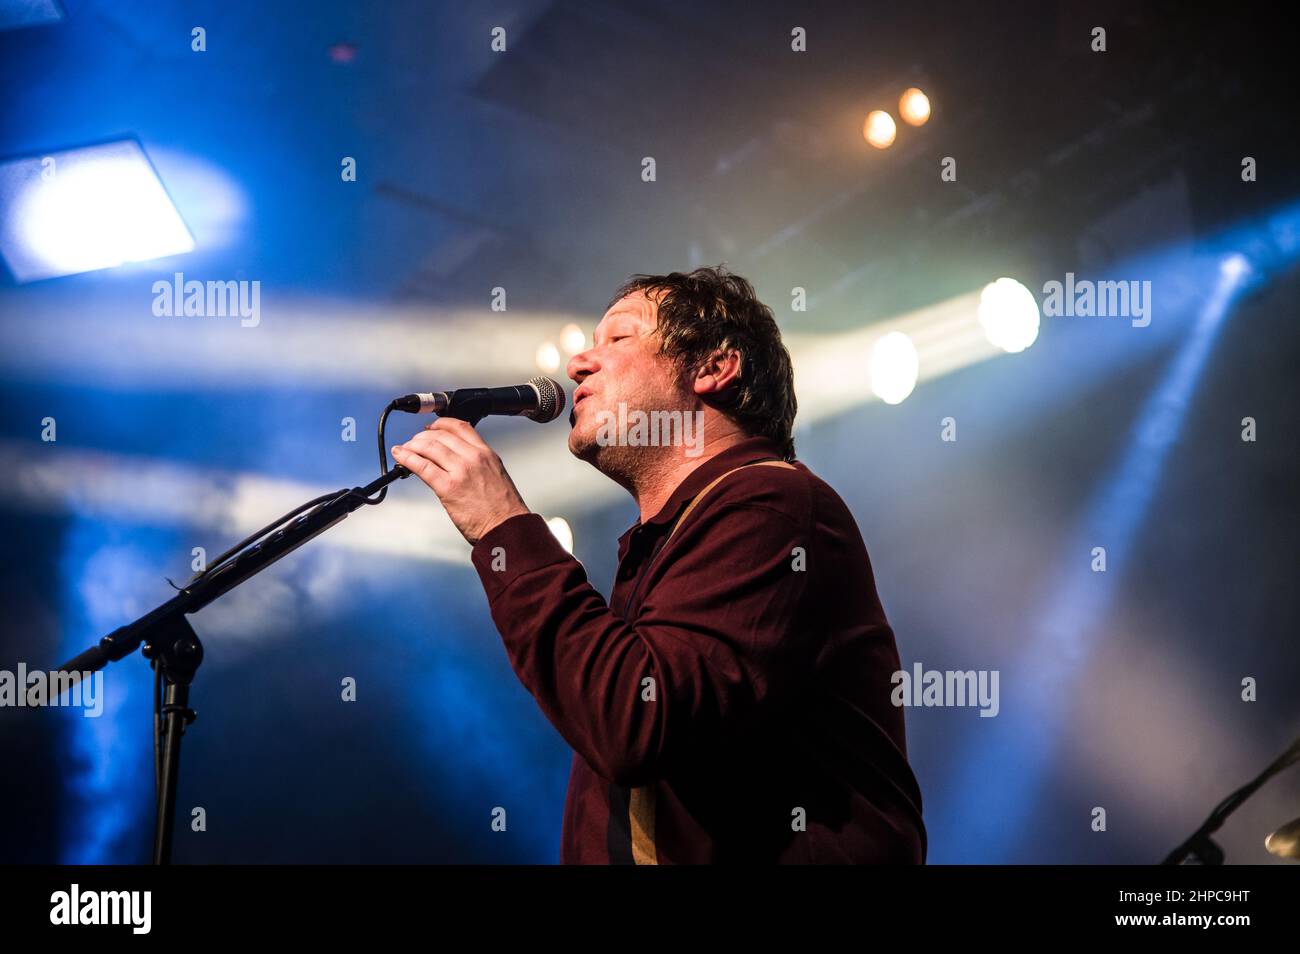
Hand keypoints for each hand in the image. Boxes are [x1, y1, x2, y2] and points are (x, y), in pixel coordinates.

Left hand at [391, 417, 529, 545]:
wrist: (506, 527)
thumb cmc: (502, 508)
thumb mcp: (495, 474)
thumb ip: (477, 463)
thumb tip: (454, 459)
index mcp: (486, 454)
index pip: (460, 426)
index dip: (440, 424)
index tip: (430, 428)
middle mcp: (474, 458)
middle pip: (441, 436)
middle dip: (422, 437)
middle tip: (413, 442)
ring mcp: (461, 471)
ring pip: (429, 447)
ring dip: (412, 446)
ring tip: (404, 449)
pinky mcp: (448, 487)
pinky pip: (423, 467)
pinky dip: (408, 459)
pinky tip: (400, 456)